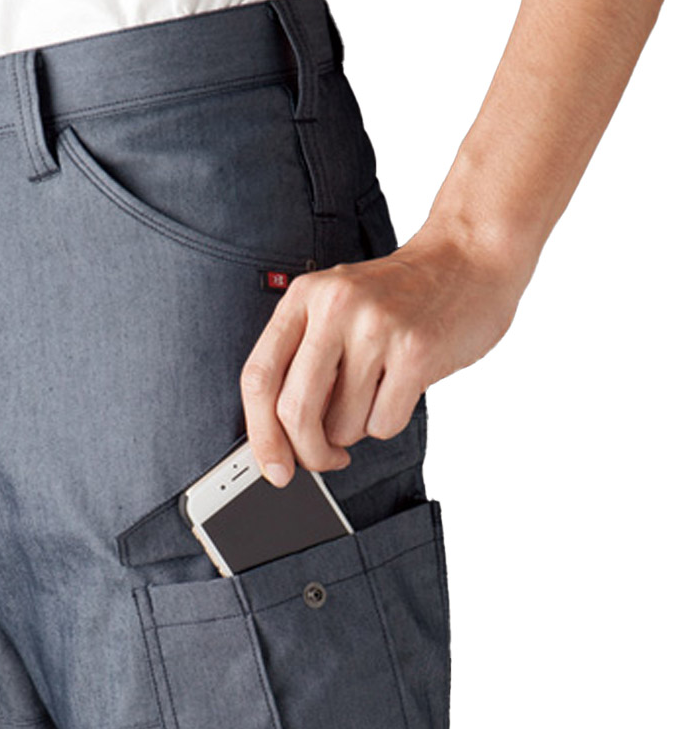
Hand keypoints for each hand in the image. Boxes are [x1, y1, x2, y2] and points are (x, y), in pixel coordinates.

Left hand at [240, 223, 533, 486]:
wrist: (469, 260)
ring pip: (342, 425)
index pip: (258, 377)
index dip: (259, 433)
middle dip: (307, 452)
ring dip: (355, 430)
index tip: (271, 467)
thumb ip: (302, 359)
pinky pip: (382, 423)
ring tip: (374, 396)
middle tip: (323, 459)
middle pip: (294, 410)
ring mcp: (376, 327)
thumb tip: (278, 437)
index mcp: (304, 297)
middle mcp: (335, 307)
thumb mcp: (335, 308)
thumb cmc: (398, 297)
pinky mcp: (417, 351)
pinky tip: (399, 390)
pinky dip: (387, 422)